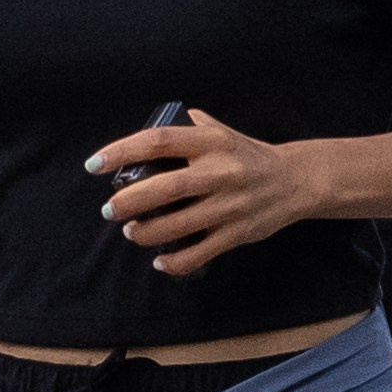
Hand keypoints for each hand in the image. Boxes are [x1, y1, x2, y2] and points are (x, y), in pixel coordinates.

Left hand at [85, 106, 304, 277]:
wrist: (297, 181)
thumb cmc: (250, 156)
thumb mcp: (224, 133)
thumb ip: (190, 128)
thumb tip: (153, 133)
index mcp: (211, 142)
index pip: (158, 141)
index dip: (122, 152)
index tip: (95, 165)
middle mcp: (221, 172)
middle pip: (165, 187)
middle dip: (129, 201)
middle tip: (109, 211)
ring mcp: (230, 205)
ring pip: (178, 225)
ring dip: (147, 233)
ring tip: (131, 232)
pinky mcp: (238, 233)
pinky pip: (200, 253)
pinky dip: (176, 262)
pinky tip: (160, 261)